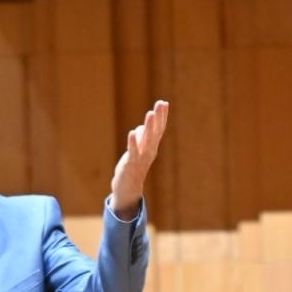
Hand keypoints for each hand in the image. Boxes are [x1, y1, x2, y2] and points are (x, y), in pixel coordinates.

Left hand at [109, 100, 168, 220]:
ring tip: (150, 113)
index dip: (162, 116)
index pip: (159, 129)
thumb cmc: (133, 167)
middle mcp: (149, 151)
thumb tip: (143, 126)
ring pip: (146, 140)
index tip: (164, 103)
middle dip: (158, 118)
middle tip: (160, 103)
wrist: (128, 188)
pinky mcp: (130, 164)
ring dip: (149, 127)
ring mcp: (141, 158)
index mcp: (152, 147)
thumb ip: (142, 138)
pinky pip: (133, 152)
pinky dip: (133, 143)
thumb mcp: (139, 150)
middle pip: (155, 132)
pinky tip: (132, 133)